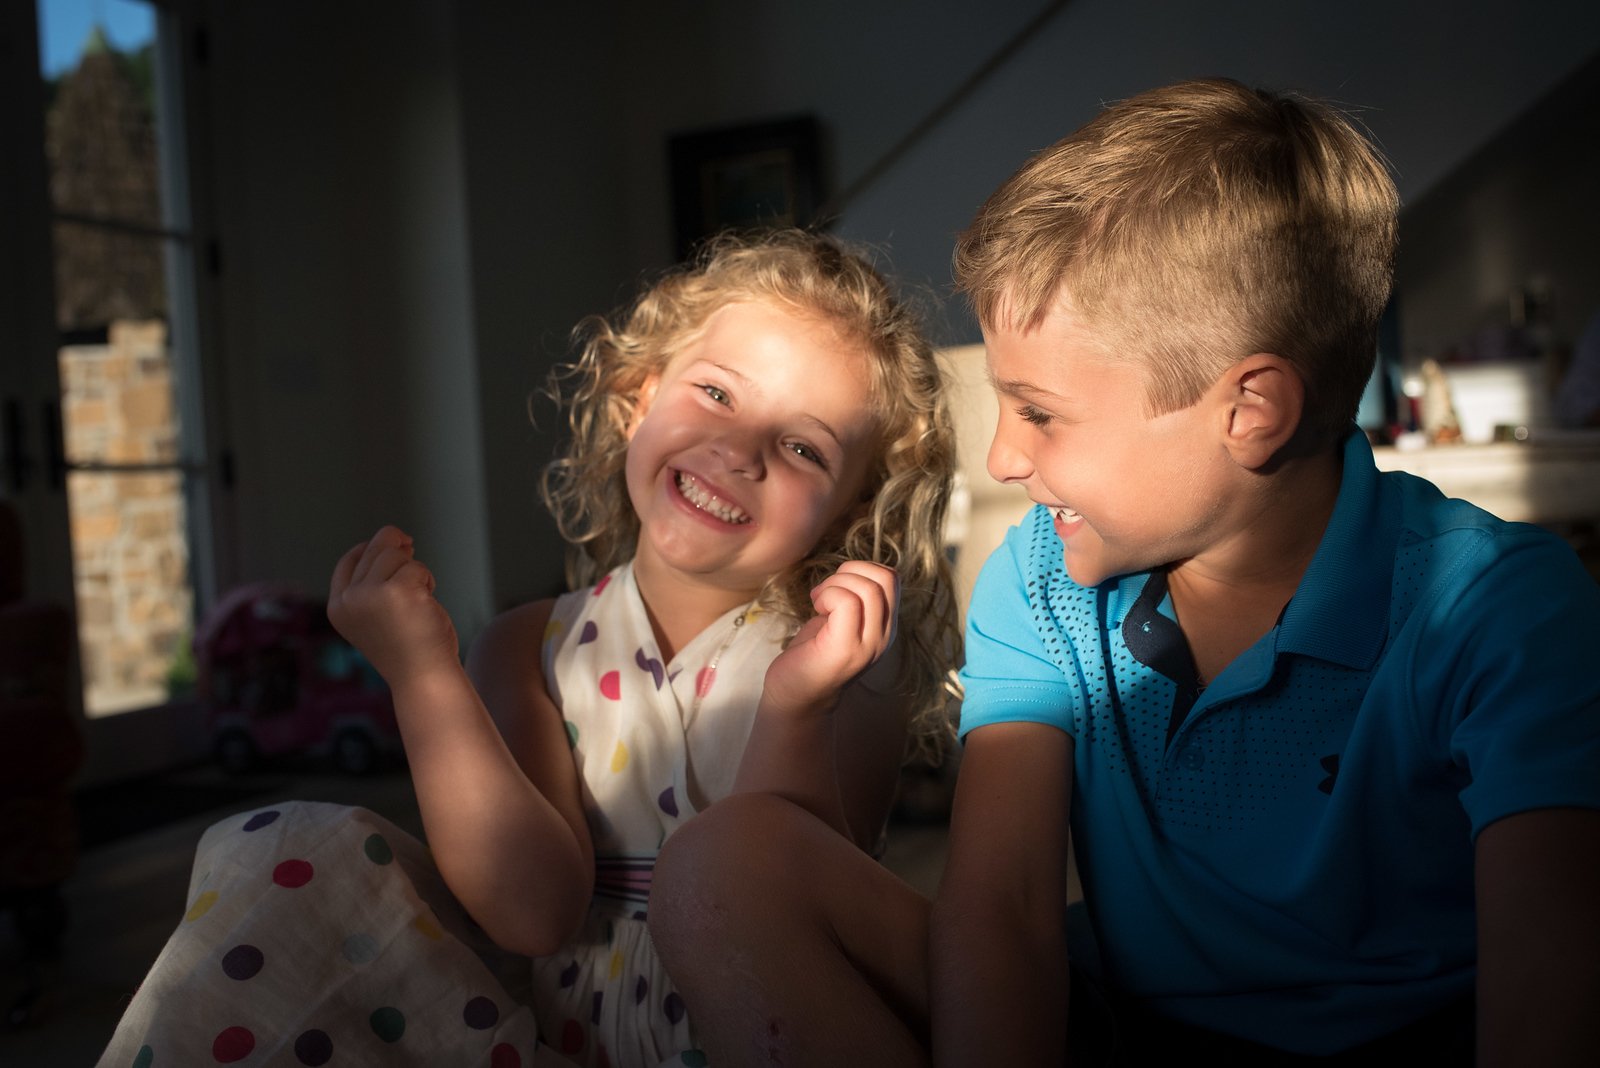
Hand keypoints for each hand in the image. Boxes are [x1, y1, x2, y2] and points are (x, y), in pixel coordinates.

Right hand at [327, 525, 459, 687]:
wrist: (424, 676)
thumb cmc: (408, 647)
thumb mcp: (378, 615)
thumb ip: (375, 584)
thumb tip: (396, 540)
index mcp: (338, 607)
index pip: (349, 562)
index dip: (370, 548)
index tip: (394, 544)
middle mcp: (349, 599)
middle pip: (375, 548)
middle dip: (400, 552)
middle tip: (416, 566)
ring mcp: (372, 594)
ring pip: (396, 554)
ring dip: (415, 571)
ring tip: (420, 597)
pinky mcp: (399, 591)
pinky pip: (417, 568)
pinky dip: (427, 581)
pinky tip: (427, 604)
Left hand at [762, 561, 897, 717]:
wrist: (795, 696)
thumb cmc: (812, 653)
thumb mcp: (842, 621)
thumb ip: (856, 599)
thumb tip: (854, 569)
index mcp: (884, 626)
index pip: (893, 578)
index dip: (863, 569)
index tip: (837, 586)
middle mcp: (884, 637)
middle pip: (888, 578)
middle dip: (851, 570)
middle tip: (826, 591)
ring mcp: (868, 645)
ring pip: (868, 588)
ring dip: (835, 584)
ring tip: (819, 601)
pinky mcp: (845, 649)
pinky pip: (847, 602)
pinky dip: (827, 595)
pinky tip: (815, 610)